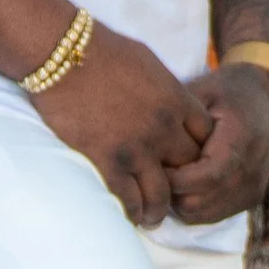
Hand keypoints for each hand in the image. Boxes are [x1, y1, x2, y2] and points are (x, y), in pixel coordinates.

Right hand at [33, 23, 213, 227]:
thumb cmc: (101, 50)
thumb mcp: (149, 62)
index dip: (200, 153)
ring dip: (159, 210)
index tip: (188, 162)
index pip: (206, 138)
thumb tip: (170, 101)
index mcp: (176, 100)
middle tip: (174, 194)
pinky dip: (132, 212)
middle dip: (183, 183)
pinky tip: (129, 216)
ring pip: (162, 194)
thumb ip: (165, 89)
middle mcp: (163, 128)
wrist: (63, 54)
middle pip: (189, 168)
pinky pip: (128, 199)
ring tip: (153, 218)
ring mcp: (136, 148)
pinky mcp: (107, 161)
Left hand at [167, 62, 268, 225]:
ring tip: (171, 174)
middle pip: (198, 201)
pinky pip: (211, 216)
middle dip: (170, 191)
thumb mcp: (202, 92)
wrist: (266, 99)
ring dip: (179, 200)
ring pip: (201, 214)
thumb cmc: (228, 91)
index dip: (172, 178)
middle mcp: (250, 173)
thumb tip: (147, 143)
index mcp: (240, 142)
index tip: (151, 163)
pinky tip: (185, 182)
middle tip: (155, 170)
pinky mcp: (250, 200)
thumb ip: (179, 118)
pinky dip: (193, 205)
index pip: (203, 177)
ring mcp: (252, 190)